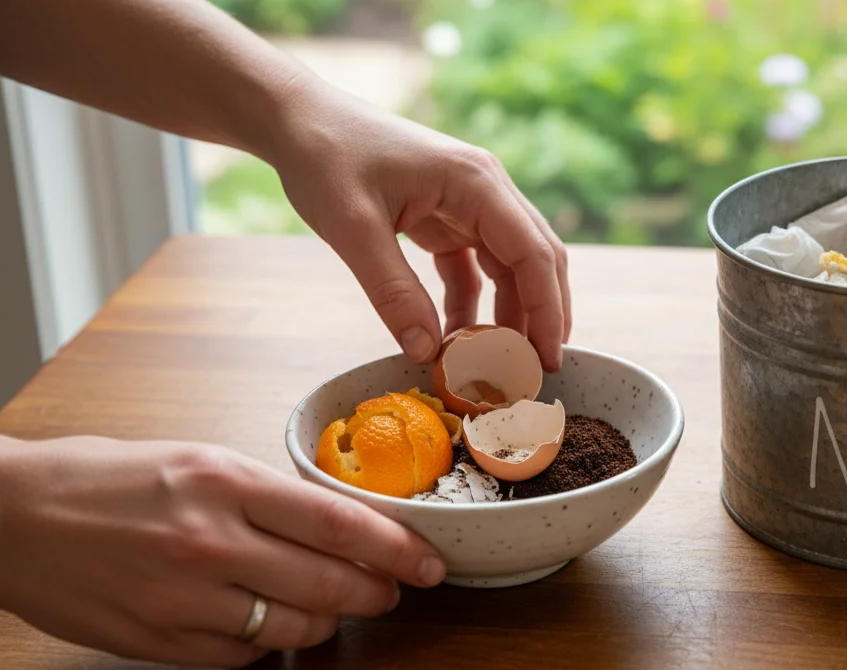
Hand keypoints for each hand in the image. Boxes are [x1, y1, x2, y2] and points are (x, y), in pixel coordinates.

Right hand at [0, 432, 443, 667]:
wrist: (8, 517)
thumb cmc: (101, 478)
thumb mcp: (195, 459)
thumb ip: (264, 495)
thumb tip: (336, 526)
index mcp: (223, 482)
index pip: (338, 524)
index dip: (397, 549)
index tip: (429, 563)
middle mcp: (209, 541)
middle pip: (329, 584)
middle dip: (376, 593)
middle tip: (392, 592)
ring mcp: (184, 598)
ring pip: (294, 628)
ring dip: (327, 622)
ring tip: (330, 607)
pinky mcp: (159, 640)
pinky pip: (243, 654)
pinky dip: (267, 641)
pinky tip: (264, 621)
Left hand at [268, 76, 570, 370]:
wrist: (299, 119)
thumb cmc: (325, 157)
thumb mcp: (353, 228)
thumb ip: (392, 292)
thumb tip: (426, 353)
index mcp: (475, 181)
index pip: (533, 253)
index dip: (546, 311)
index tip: (547, 361)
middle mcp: (485, 189)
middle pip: (537, 259)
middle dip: (543, 316)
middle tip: (539, 372)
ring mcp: (469, 202)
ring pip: (511, 266)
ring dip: (509, 314)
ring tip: (501, 366)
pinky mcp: (448, 216)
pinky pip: (474, 268)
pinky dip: (471, 305)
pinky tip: (456, 340)